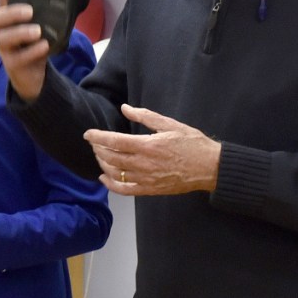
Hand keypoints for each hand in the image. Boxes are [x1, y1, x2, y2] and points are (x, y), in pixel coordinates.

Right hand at [0, 0, 48, 100]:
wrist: (33, 76)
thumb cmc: (36, 44)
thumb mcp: (42, 27)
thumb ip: (47, 12)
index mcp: (9, 20)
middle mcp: (2, 32)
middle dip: (11, 13)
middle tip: (30, 11)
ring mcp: (5, 50)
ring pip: (3, 39)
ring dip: (20, 32)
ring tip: (38, 31)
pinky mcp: (12, 65)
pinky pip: (17, 58)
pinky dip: (31, 51)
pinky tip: (44, 46)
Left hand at [84, 104, 221, 195]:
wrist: (210, 168)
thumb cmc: (192, 143)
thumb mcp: (170, 124)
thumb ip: (145, 116)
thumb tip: (125, 108)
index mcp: (147, 145)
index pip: (114, 142)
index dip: (97, 137)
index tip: (87, 134)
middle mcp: (143, 164)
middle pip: (111, 158)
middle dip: (98, 149)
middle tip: (94, 143)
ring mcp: (146, 179)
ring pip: (115, 173)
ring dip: (103, 164)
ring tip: (99, 156)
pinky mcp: (150, 189)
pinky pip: (125, 190)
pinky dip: (111, 185)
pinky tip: (104, 178)